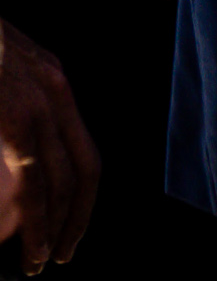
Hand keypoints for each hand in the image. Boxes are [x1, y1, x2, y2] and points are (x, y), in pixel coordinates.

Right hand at [0, 17, 96, 272]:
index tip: (71, 227)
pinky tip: (30, 249)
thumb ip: (7, 112)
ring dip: (55, 228)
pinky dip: (36, 221)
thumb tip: (10, 151)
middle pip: (84, 168)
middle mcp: (53, 88)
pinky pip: (32, 179)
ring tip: (42, 262)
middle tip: (62, 255)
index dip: (80, 195)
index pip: (82, 147)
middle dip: (76, 217)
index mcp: (49, 79)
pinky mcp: (12, 117)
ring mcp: (35, 102)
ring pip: (60, 181)